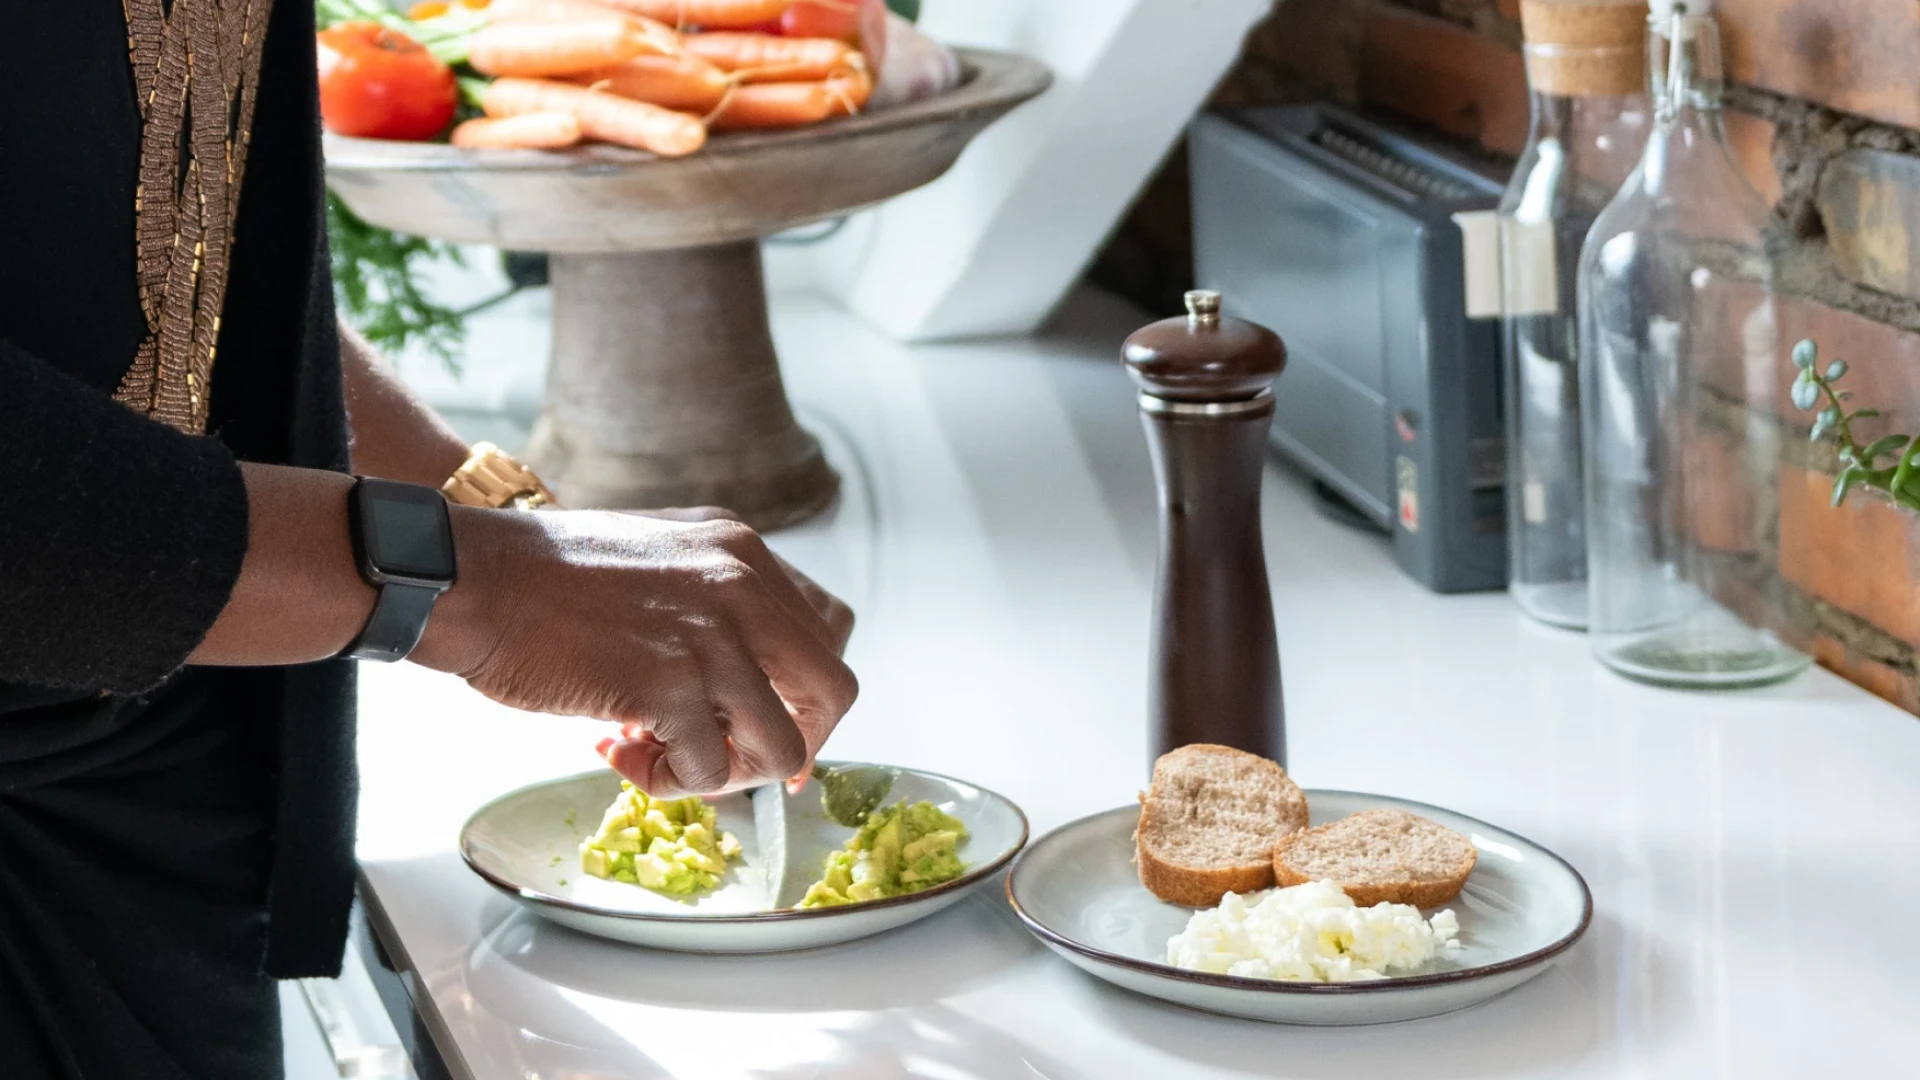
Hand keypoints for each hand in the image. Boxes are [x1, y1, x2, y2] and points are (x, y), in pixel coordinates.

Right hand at [414, 507, 858, 797]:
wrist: (475, 576)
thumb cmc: (545, 576)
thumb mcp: (659, 555)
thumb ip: (713, 599)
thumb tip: (743, 676)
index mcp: (742, 551)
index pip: (830, 628)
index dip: (807, 687)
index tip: (772, 717)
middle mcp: (743, 586)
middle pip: (833, 690)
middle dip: (793, 741)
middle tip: (735, 758)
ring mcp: (712, 635)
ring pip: (783, 746)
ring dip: (728, 771)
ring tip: (664, 754)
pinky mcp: (671, 684)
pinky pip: (708, 769)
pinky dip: (668, 780)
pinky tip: (619, 750)